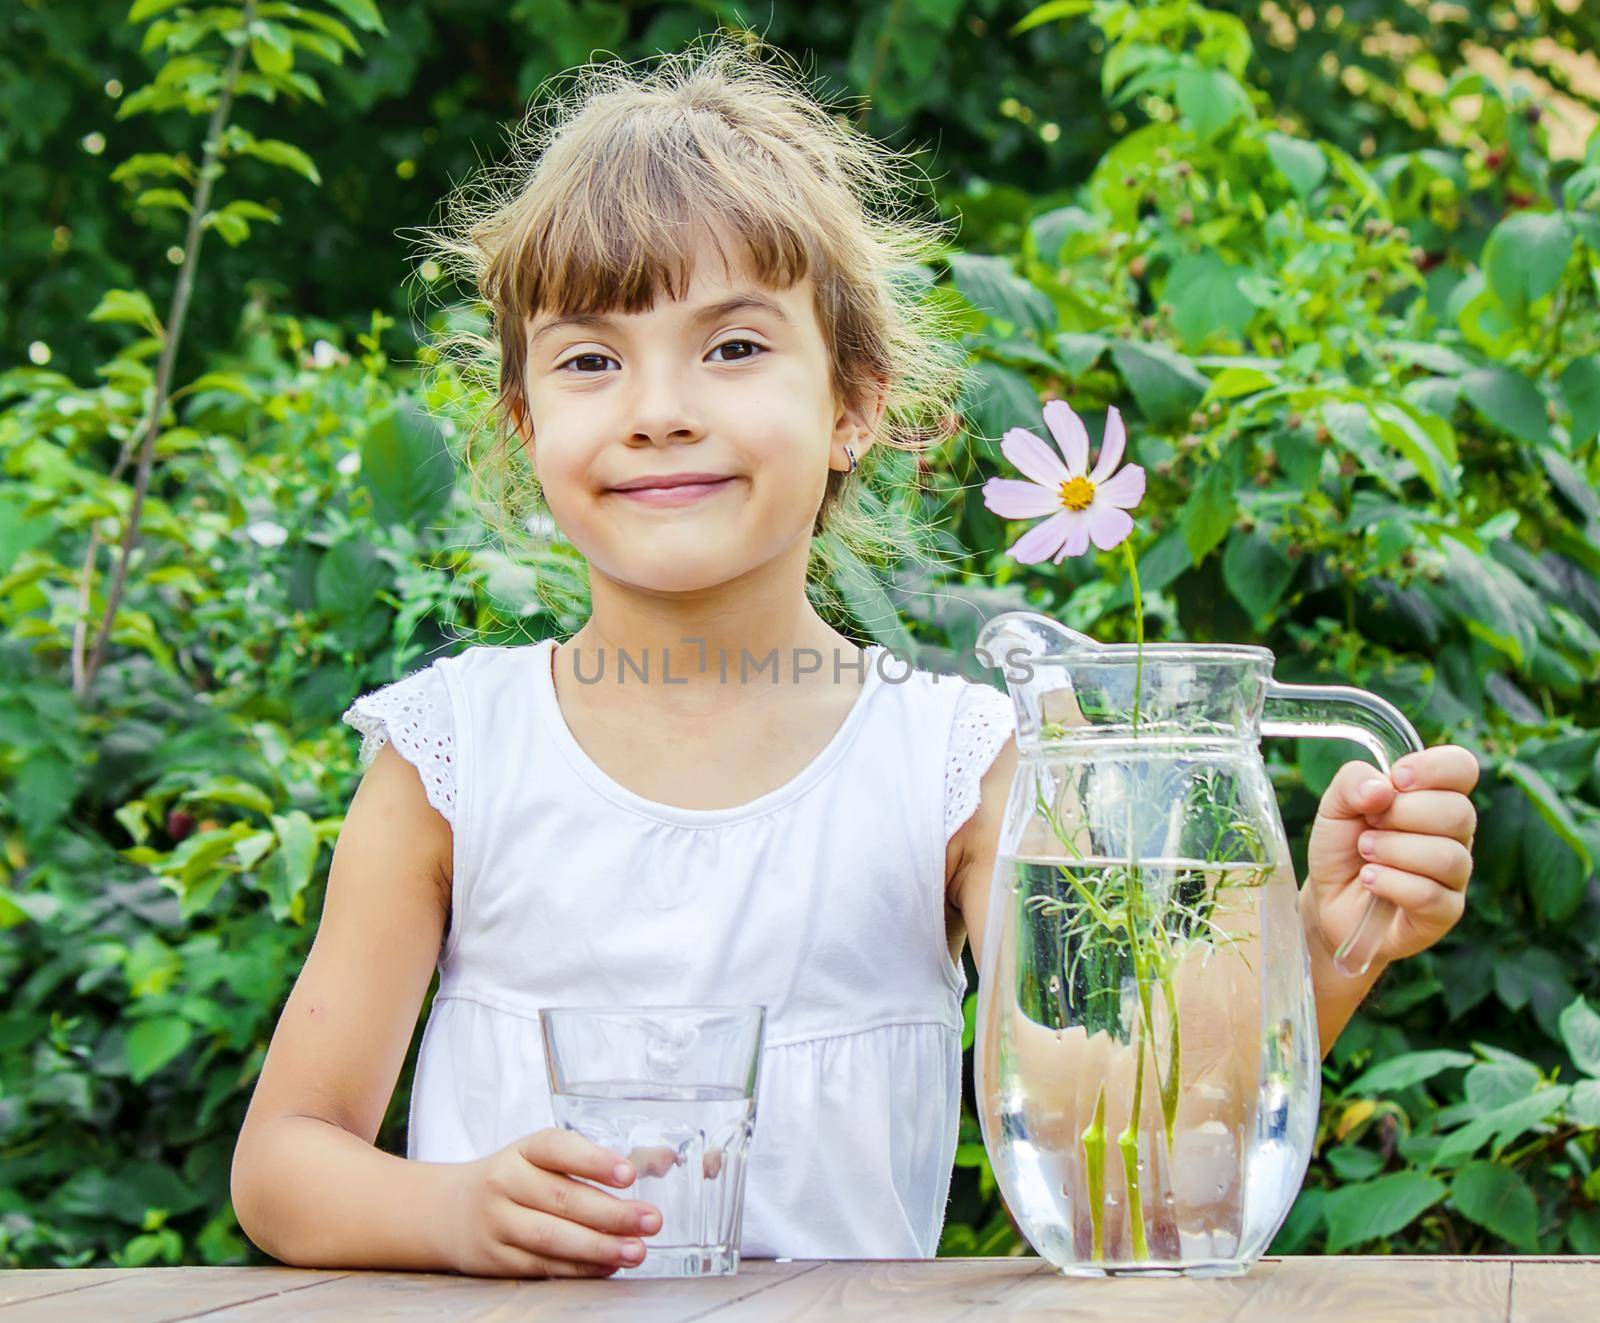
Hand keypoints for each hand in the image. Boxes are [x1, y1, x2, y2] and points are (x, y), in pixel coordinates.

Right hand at [445, 1127, 662, 1277]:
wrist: (448, 1211)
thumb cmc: (514, 1179)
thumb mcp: (541, 1157)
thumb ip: (594, 1160)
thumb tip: (662, 1160)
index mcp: (523, 1150)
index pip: (558, 1148)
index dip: (594, 1160)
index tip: (629, 1174)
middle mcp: (506, 1182)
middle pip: (562, 1198)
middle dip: (612, 1213)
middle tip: (651, 1221)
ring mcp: (498, 1223)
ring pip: (552, 1237)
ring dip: (599, 1247)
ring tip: (636, 1250)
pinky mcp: (496, 1259)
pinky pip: (543, 1265)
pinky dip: (579, 1268)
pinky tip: (608, 1265)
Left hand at [1304, 745, 1479, 967]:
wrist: (1329, 900)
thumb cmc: (1342, 848)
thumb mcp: (1334, 806)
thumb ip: (1353, 782)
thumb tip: (1383, 787)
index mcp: (1435, 797)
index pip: (1462, 767)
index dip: (1433, 767)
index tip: (1396, 779)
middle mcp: (1454, 834)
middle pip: (1459, 812)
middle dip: (1403, 814)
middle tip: (1369, 824)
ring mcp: (1454, 876)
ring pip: (1448, 856)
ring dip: (1394, 850)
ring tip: (1366, 853)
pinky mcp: (1445, 912)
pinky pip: (1431, 894)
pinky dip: (1391, 882)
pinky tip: (1370, 879)